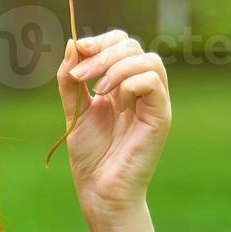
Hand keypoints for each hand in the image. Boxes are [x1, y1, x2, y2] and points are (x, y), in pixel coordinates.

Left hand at [55, 29, 171, 224]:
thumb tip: (71, 44)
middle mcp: (141, 89)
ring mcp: (153, 102)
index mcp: (122, 84)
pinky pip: (152, 82)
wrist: (99, 191)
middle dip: (103, 53)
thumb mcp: (74, 110)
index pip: (122, 44)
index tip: (78, 49)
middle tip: (80, 75)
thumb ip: (70, 80)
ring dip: (116, 66)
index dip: (101, 40)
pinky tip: (113, 100)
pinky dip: (129, 81)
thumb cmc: (91, 155)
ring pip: (148, 59)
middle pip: (133, 47)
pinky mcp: (160, 117)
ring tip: (96, 89)